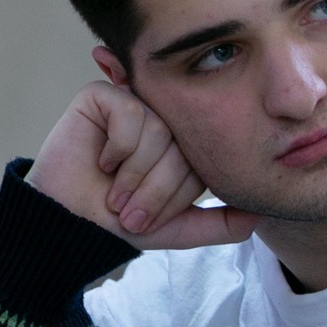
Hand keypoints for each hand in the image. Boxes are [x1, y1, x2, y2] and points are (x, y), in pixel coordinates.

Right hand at [27, 81, 256, 248]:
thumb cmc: (116, 225)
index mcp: (182, 147)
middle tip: (126, 207)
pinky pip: (130, 114)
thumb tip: (259, 215)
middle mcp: (162, 122)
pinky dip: (116, 148)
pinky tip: (100, 159)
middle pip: (183, 147)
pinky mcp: (103, 96)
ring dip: (132, 174)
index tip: (147, 217)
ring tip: (111, 187)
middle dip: (153, 190)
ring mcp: (134, 105)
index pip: (202, 163)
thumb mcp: (176, 230)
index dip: (174, 196)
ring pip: (158, 132)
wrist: (67, 225)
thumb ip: (219, 224)